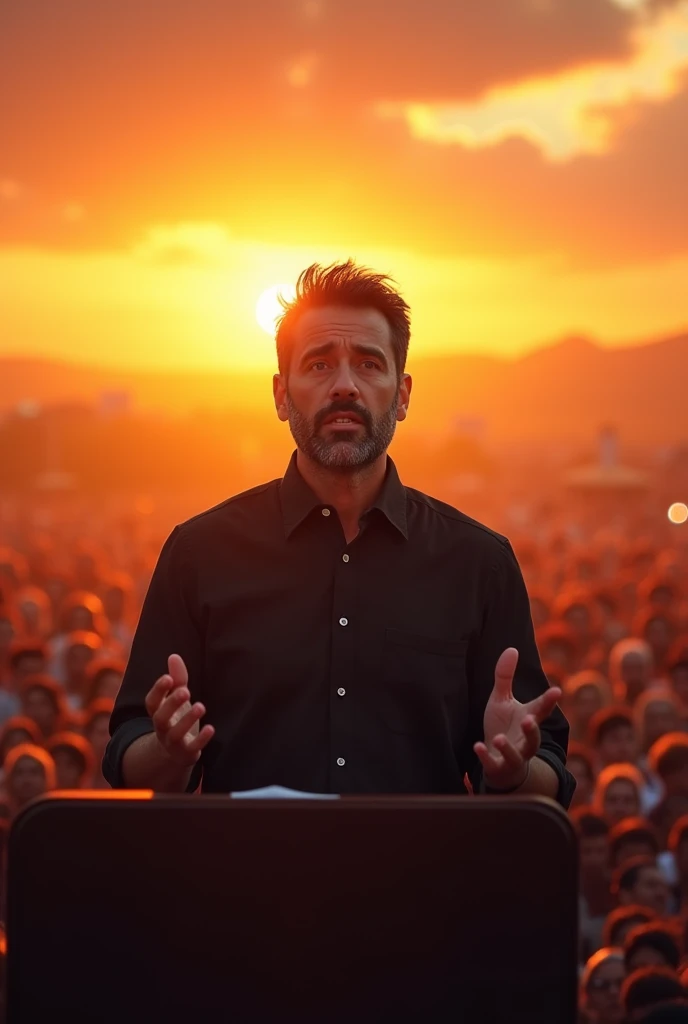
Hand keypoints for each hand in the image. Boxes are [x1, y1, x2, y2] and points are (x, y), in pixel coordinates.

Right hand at [144, 653, 214, 767]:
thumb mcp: (176, 698)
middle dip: (171, 704)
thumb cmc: (176, 718)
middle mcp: (162, 728)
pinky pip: (192, 748)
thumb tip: (174, 656)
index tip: (168, 678)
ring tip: (201, 706)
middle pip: (160, 718)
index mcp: (158, 712)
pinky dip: (201, 739)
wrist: (175, 753)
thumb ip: (177, 679)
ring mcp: (173, 742)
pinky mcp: (187, 753)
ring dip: (187, 720)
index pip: (151, 702)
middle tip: (185, 691)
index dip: (158, 690)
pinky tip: (211, 728)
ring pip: (175, 734)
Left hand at [473, 648, 561, 790]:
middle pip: (533, 738)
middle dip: (533, 730)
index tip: (557, 691)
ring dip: (509, 748)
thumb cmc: (503, 726)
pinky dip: (486, 757)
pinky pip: (493, 764)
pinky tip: (477, 747)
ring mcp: (513, 756)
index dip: (548, 701)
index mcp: (527, 719)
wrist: (499, 761)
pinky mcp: (498, 767)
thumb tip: (511, 649)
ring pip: (517, 755)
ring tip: (500, 738)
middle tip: (529, 720)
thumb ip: (505, 676)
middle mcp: (524, 739)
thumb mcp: (502, 700)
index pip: (540, 710)